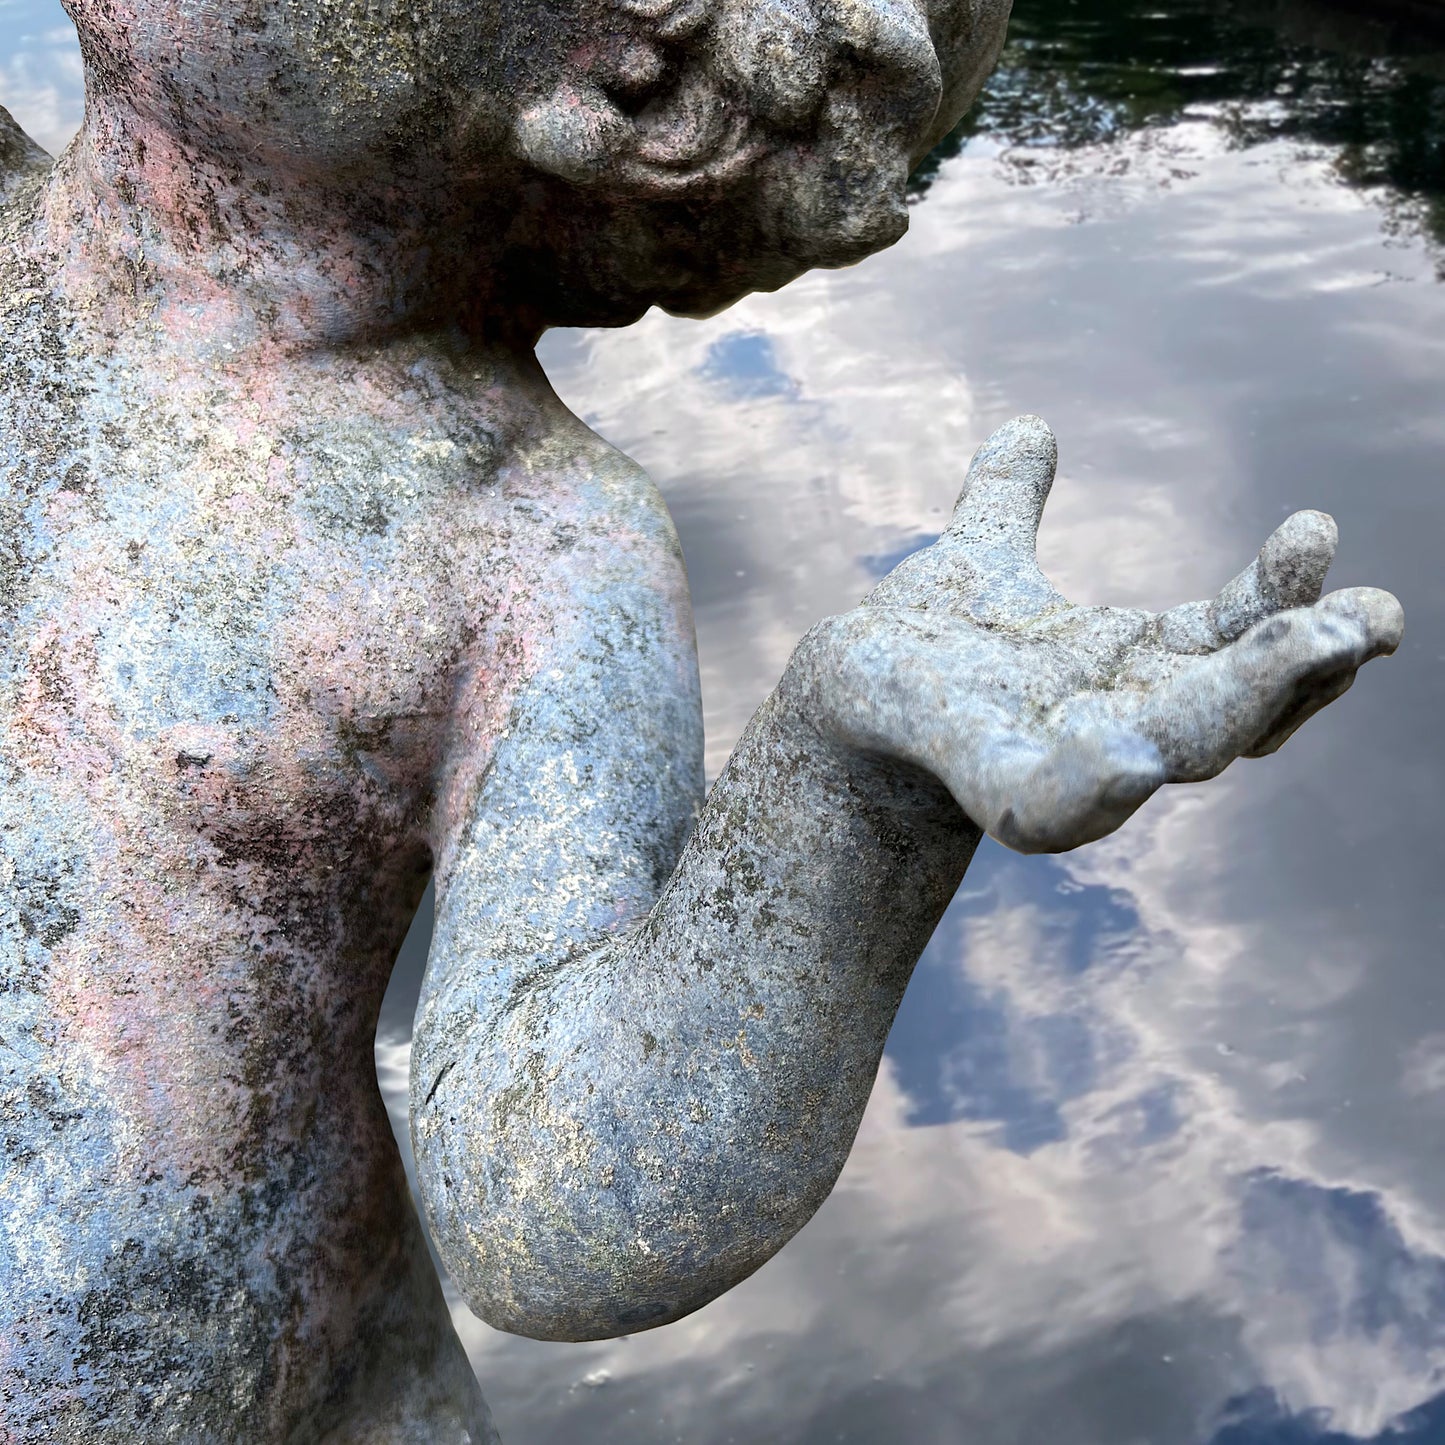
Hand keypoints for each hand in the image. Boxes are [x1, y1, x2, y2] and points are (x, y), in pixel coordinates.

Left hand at [811, 416, 1403, 852]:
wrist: (829, 711)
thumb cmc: (916, 656)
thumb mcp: (974, 567)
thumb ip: (1006, 504)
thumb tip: (1028, 424)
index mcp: (1125, 668)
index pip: (1228, 638)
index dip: (1283, 598)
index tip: (1320, 531)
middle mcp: (1112, 722)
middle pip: (1231, 706)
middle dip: (1303, 664)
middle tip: (1372, 617)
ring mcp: (1058, 764)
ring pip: (1172, 748)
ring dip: (1243, 703)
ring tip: (1308, 646)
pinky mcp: (988, 791)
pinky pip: (1051, 802)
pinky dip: (1093, 785)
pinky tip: (1125, 753)